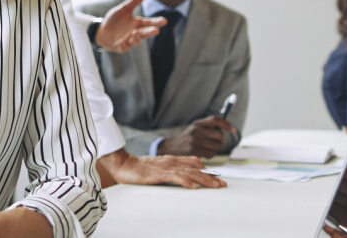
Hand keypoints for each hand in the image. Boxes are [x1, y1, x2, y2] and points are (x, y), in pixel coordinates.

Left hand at [94, 0, 166, 52]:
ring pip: (136, 42)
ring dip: (137, 39)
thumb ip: (135, 1)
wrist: (101, 30)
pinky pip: (123, 48)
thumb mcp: (124, 9)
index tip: (164, 21)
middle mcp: (135, 32)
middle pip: (145, 33)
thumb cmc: (115, 20)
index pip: (149, 22)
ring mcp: (128, 41)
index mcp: (137, 23)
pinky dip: (123, 47)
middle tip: (156, 30)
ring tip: (136, 34)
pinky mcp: (120, 47)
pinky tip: (122, 45)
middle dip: (150, 32)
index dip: (156, 22)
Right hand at [98, 149, 226, 188]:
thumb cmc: (139, 167)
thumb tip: (185, 177)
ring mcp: (166, 167)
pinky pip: (175, 177)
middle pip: (196, 169)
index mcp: (172, 159)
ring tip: (216, 186)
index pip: (194, 162)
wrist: (123, 164)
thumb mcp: (158, 166)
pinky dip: (186, 181)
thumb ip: (171, 168)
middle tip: (223, 184)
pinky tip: (193, 186)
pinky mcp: (159, 173)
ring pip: (190, 173)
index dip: (207, 169)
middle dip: (211, 177)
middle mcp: (171, 161)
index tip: (218, 177)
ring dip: (204, 179)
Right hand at [158, 116, 238, 157]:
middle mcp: (196, 131)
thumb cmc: (189, 137)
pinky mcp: (195, 151)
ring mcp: (195, 141)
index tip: (232, 130)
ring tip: (208, 147)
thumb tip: (227, 127)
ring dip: (216, 148)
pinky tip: (203, 152)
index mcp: (197, 123)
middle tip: (215, 141)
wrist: (174, 147)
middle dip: (220, 139)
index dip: (226, 124)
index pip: (215, 120)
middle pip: (219, 135)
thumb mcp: (196, 127)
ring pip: (217, 146)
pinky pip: (212, 154)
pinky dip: (210, 154)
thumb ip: (209, 125)